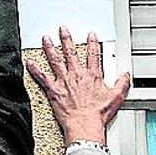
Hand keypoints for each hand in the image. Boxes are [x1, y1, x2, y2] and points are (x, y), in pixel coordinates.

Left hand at [26, 26, 130, 147]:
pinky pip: (42, 77)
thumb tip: (125, 75)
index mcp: (92, 76)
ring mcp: (63, 81)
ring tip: (45, 39)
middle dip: (66, 39)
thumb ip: (122, 84)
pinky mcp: (53, 90)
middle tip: (63, 29)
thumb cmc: (98, 114)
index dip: (92, 43)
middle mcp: (76, 75)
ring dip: (50, 48)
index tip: (90, 34)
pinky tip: (29, 62)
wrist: (84, 125)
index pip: (93, 54)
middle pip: (71, 52)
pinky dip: (35, 69)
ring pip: (55, 60)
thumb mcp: (116, 97)